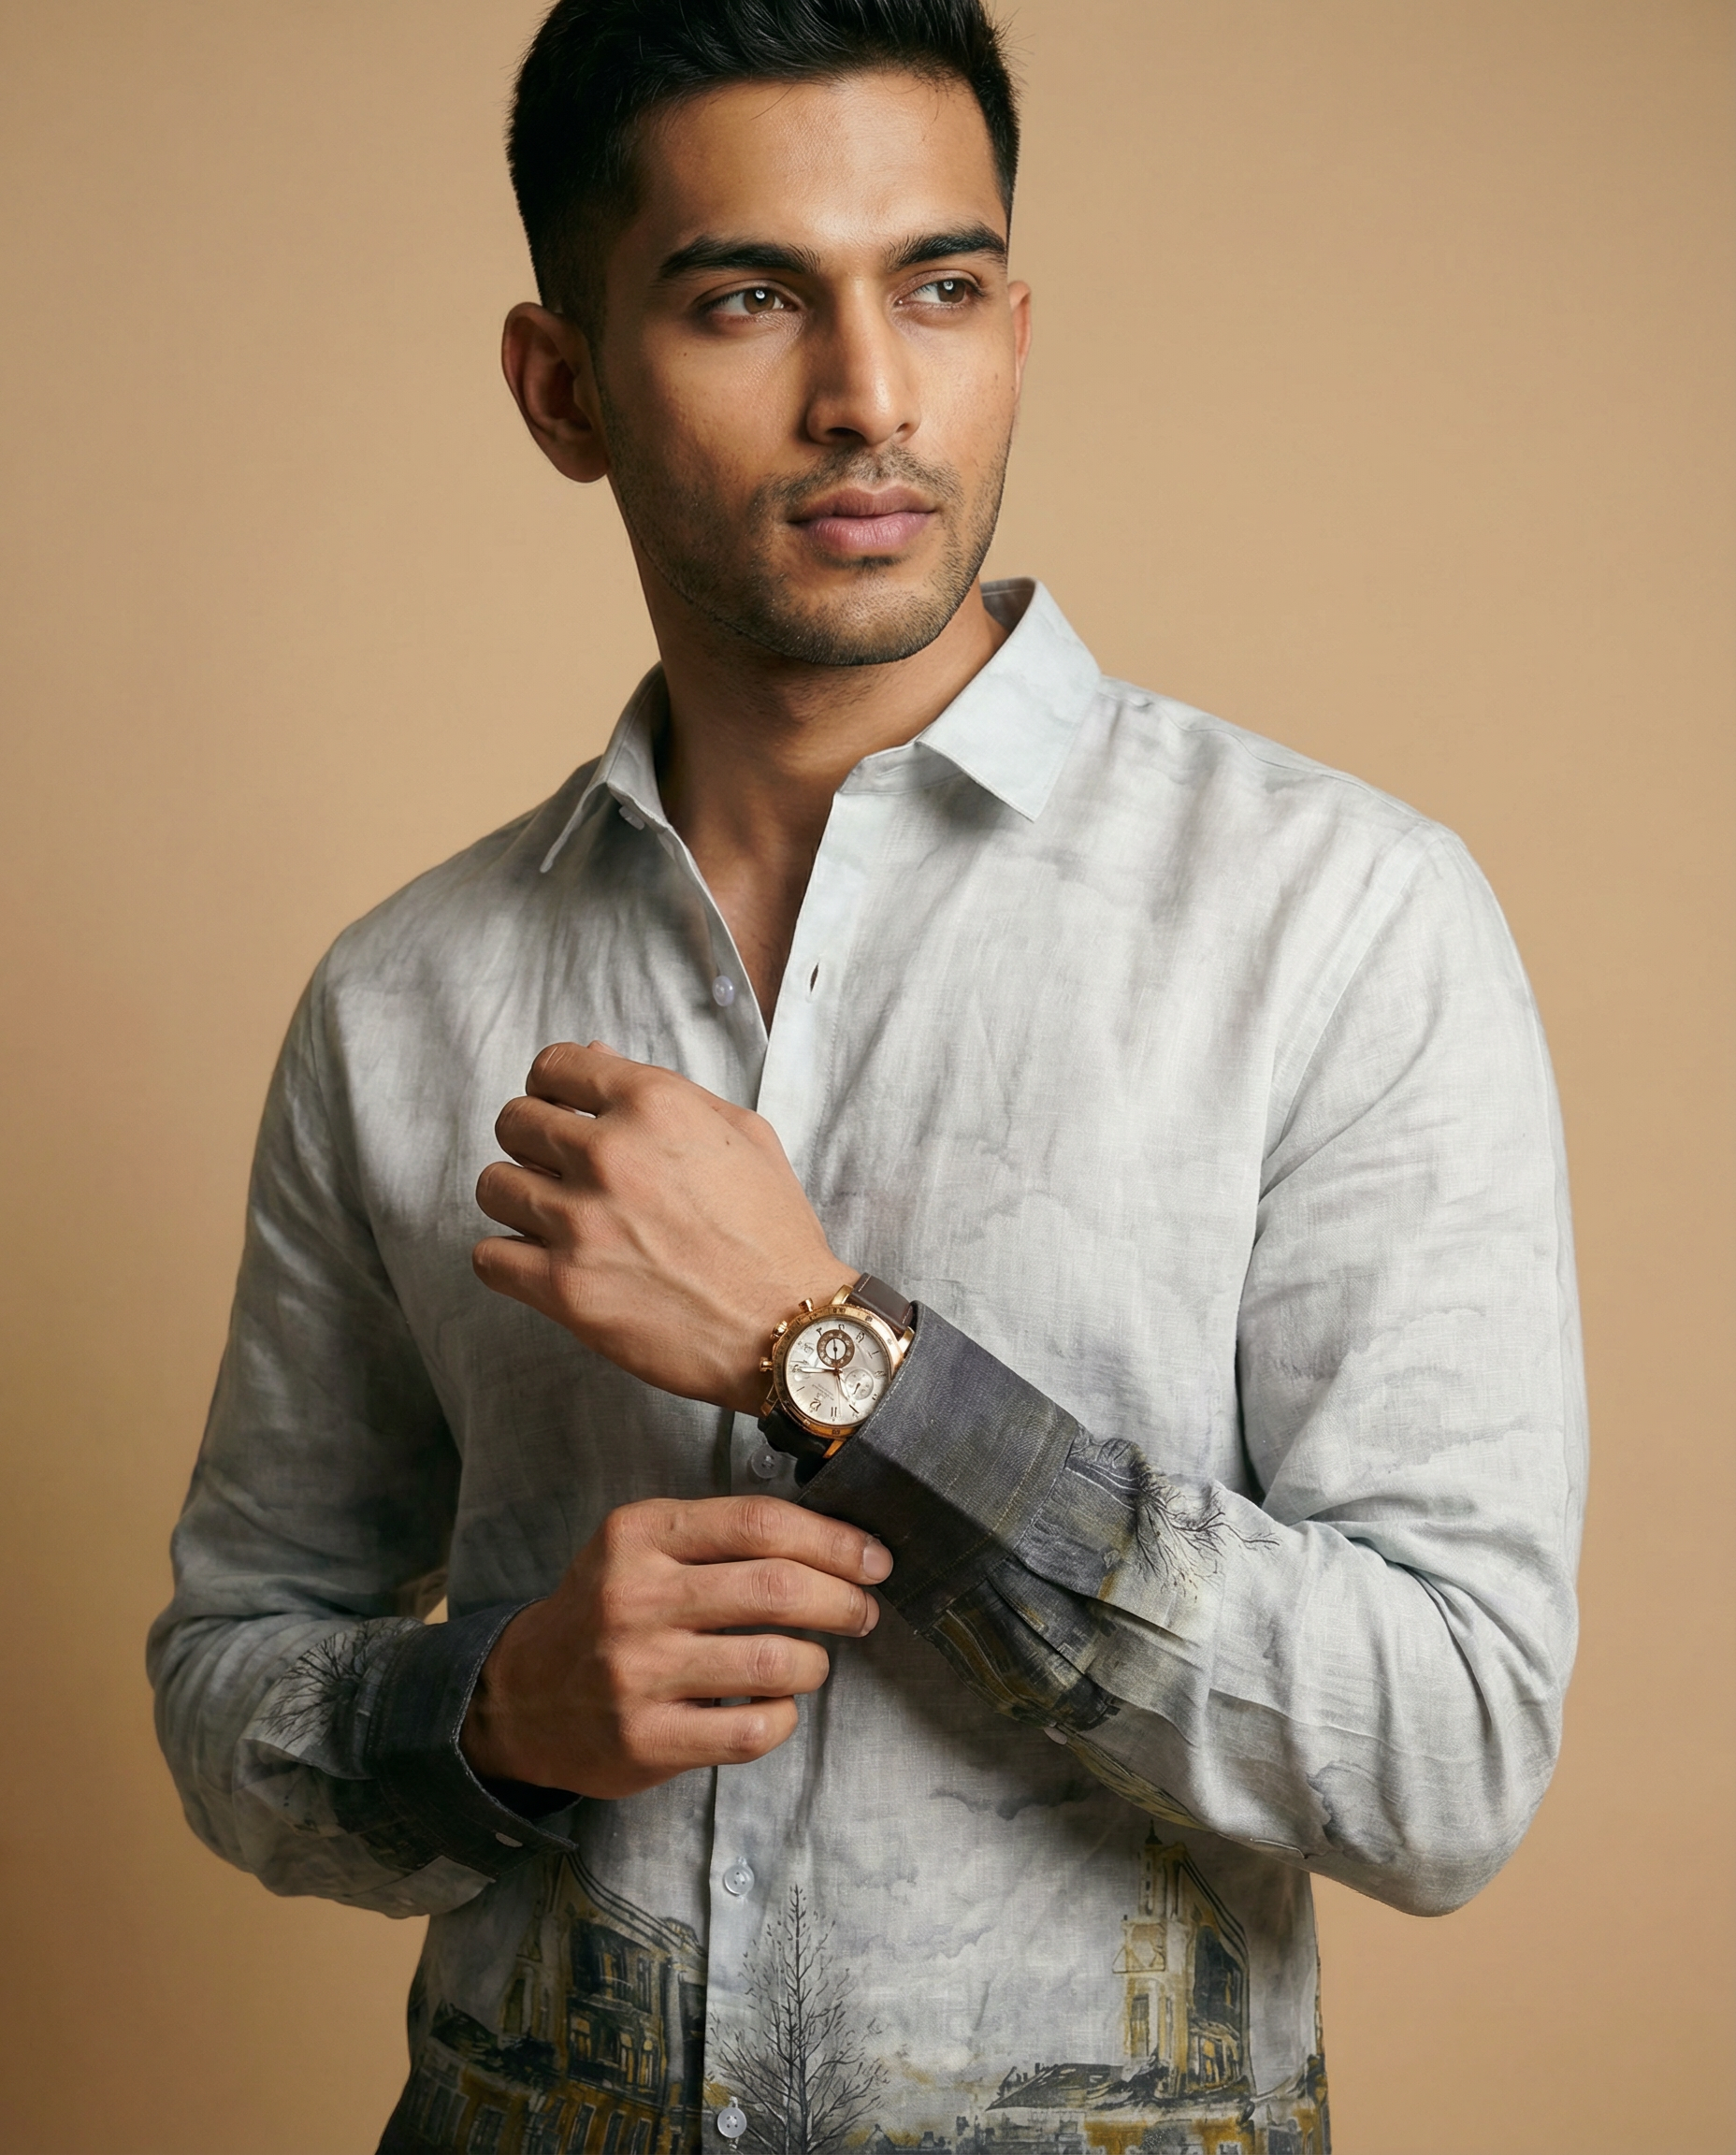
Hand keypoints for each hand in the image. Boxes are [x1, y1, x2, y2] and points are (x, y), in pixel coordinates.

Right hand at [460, 1495, 891, 1796]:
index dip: (832, 1540)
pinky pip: (753, 1730)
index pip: (759, 1523)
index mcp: (640, 1535)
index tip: (872, 1557)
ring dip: (816, 1662)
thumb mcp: (641, 1548)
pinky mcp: (647, 1740)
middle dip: (843, 1600)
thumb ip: (720, 1537)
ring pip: (776, 1663)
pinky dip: (784, 1717)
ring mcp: (638, 1673)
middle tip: (864, 1610)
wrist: (520, 1696)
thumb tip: (834, 1542)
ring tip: (814, 1661)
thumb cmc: (606, 1611)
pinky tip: (775, 1707)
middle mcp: (635, 1598)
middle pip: (777, 1588)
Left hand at [473, 1042, 846, 1411]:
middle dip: (532, 1142)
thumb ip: (669, 1091)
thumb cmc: (773, 1233)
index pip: (554, 1066)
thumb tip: (596, 1055)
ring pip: (493, 1186)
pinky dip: (508, 1260)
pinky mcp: (564, 1288)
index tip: (560, 1111)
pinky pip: (488, 1257)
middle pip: (514, 1121)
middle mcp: (610, 1154)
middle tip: (560, 1171)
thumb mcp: (744, 1135)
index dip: (552, 1087)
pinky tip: (541, 1264)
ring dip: (518, 1200)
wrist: (789, 1326)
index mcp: (653, 1105)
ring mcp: (581, 1222)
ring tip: (553, 1220)